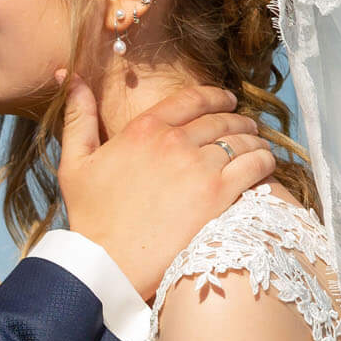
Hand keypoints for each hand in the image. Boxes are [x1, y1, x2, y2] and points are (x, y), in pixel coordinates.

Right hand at [56, 77, 276, 302]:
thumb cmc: (90, 219)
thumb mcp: (75, 163)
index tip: (228, 102)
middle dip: (239, 120)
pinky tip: (267, 165)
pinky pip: (254, 165)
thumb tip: (73, 76)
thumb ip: (78, 118)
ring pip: (241, 140)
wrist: (108, 263)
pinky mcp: (217, 194)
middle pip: (220, 119)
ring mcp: (199, 166)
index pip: (192, 99)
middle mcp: (174, 141)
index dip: (216, 97)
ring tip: (259, 146)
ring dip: (254, 139)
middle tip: (248, 127)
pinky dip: (265, 161)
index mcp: (144, 129)